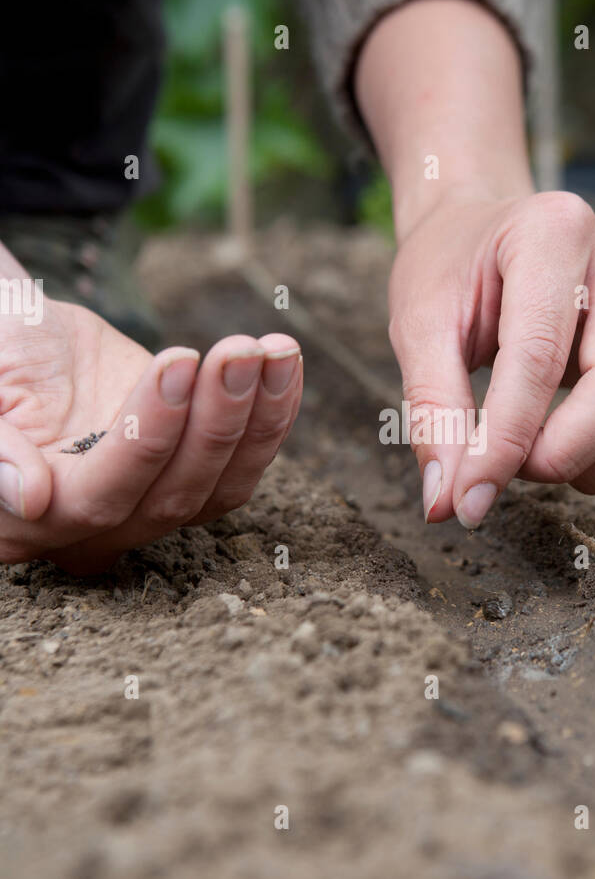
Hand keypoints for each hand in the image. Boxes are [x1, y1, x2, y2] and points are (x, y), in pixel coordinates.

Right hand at [0, 250, 301, 572]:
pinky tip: (285, 364)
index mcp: (22, 521)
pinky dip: (272, 418)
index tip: (177, 362)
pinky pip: (240, 469)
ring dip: (255, 419)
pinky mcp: (188, 484)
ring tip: (273, 350)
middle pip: (168, 497)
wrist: (26, 344)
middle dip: (214, 420)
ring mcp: (144, 514)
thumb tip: (30, 496)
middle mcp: (88, 534)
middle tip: (239, 351)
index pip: (97, 496)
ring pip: (216, 489)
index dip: (144, 436)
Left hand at [387, 189, 594, 526]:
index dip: (505, 442)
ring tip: (540, 453)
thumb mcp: (418, 327)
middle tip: (510, 467)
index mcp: (553, 231)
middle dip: (564, 454)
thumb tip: (449, 503)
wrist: (483, 232)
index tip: (469, 499)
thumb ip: (434, 412)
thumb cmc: (450, 272)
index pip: (540, 357)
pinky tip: (581, 449)